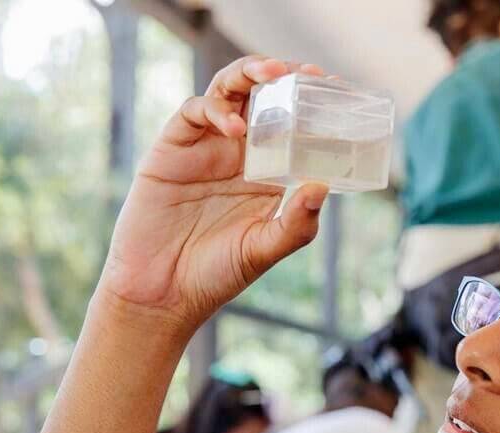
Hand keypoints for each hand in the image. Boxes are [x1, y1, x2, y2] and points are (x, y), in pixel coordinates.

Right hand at [99, 56, 329, 332]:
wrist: (162, 293)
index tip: (337, 89)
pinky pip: (194, 112)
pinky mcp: (172, 149)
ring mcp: (204, 147)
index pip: (293, 123)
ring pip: (228, 92)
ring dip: (250, 75)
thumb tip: (321, 187)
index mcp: (266, 172)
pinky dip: (216, 111)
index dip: (312, 102)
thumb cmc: (216, 275)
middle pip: (261, 96)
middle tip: (308, 73)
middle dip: (284, 76)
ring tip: (273, 74)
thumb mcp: (264, 250)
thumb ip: (296, 224)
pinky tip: (234, 129)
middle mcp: (237, 153)